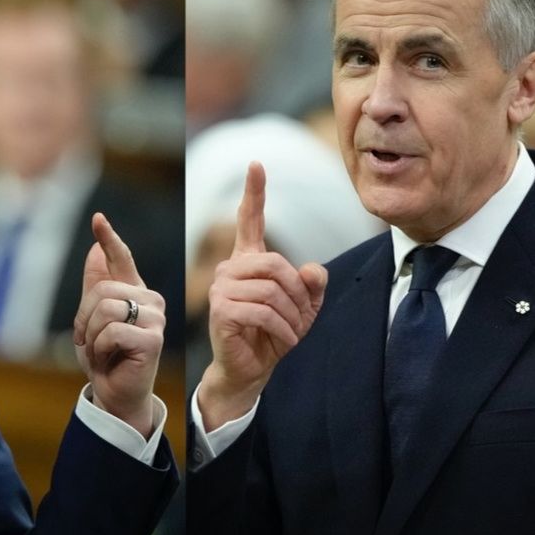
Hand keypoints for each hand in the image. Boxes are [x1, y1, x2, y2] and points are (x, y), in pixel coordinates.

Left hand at [73, 213, 164, 438]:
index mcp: (134, 292)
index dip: (109, 237)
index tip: (98, 218)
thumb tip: (96, 249)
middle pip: (103, 289)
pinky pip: (111, 331)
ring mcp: (155, 319)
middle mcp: (150, 300)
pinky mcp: (153, 339)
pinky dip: (99, 348)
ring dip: (91, 335)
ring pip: (105, 309)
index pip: (121, 259)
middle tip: (87, 340)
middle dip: (84, 317)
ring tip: (100, 351)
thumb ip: (95, 286)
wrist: (114, 394)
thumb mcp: (91, 320)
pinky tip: (109, 359)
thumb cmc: (105, 357)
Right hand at [199, 162, 326, 431]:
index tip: (256, 163)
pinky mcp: (221, 310)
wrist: (249, 371)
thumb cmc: (273, 336)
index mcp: (248, 261)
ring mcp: (222, 288)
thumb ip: (311, 286)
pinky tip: (282, 343)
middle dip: (298, 295)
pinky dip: (282, 331)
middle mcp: (231, 269)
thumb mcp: (303, 309)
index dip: (254, 192)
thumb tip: (313, 269)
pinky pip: (263, 311)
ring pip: (273, 290)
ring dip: (292, 318)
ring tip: (291, 334)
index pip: (249, 220)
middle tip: (302, 320)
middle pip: (277, 264)